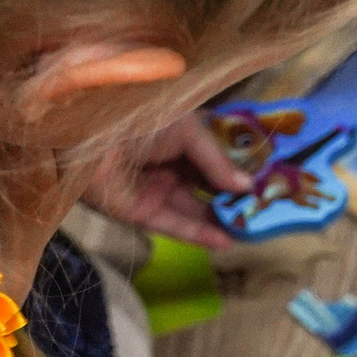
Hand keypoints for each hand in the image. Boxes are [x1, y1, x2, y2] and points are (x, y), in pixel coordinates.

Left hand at [79, 110, 253, 249]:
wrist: (89, 132)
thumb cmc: (139, 117)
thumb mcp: (188, 131)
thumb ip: (216, 161)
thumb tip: (246, 185)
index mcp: (177, 138)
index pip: (213, 157)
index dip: (238, 170)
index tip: (266, 183)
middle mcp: (167, 165)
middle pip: (205, 187)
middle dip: (233, 199)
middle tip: (264, 211)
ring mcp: (153, 191)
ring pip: (193, 209)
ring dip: (220, 220)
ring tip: (251, 229)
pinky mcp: (139, 213)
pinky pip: (174, 225)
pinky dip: (200, 234)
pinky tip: (226, 240)